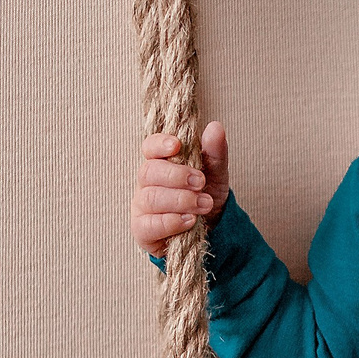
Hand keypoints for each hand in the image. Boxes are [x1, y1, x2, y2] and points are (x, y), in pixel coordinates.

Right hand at [134, 120, 229, 260]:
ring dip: (180, 200)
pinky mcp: (142, 230)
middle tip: (201, 182)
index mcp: (161, 163)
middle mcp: (147, 183)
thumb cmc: (205, 195)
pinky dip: (171, 222)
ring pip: (151, 198)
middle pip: (149, 171)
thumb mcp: (216, 174)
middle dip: (177, 176)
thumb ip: (215, 153)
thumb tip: (215, 127)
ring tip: (204, 204)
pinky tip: (189, 220)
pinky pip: (149, 224)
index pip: (150, 147)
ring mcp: (142, 206)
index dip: (159, 144)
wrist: (210, 229)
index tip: (177, 145)